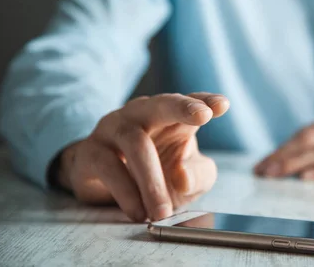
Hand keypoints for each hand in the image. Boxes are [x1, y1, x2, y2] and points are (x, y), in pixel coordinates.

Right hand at [56, 93, 229, 221]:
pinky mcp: (91, 151)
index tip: (222, 105)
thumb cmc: (155, 174)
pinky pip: (108, 166)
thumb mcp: (188, 179)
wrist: (103, 185)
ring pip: (135, 142)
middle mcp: (142, 115)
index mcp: (171, 117)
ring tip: (162, 212)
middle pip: (161, 103)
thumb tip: (182, 178)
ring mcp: (114, 129)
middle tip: (203, 116)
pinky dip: (125, 192)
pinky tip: (138, 212)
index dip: (205, 101)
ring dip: (151, 180)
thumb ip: (197, 176)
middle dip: (182, 107)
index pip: (191, 102)